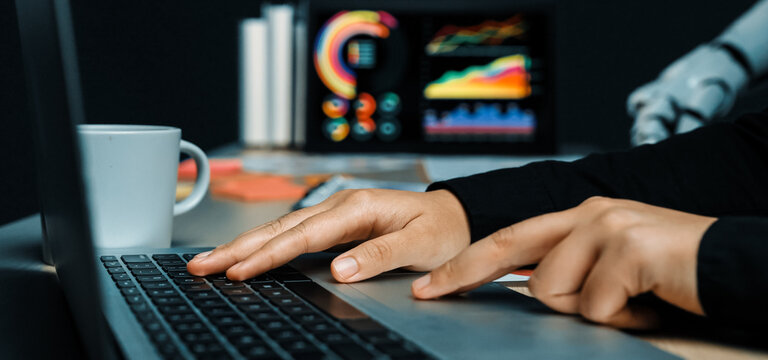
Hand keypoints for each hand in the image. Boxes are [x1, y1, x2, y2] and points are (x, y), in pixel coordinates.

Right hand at [187, 189, 470, 282]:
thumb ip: (381, 255)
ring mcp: (336, 213)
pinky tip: (248, 254)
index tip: (240, 271)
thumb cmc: (441, 230)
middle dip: (238, 248)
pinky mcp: (336, 223)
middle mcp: (341, 206)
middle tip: (201, 265)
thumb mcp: (421, 244)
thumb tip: (341, 270)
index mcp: (357, 208)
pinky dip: (265, 245)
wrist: (456, 215)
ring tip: (211, 260)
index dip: (269, 254)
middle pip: (281, 229)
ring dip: (244, 245)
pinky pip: (293, 234)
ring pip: (281, 229)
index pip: (304, 235)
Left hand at [412, 197, 716, 328]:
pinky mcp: (628, 249)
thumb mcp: (611, 266)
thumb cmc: (670, 273)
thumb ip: (572, 269)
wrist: (732, 263)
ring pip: (553, 292)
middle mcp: (588, 213)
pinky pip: (595, 307)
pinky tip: (649, 303)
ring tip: (631, 300)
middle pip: (510, 250)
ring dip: (592, 310)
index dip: (467, 263)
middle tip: (428, 292)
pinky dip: (622, 319)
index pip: (511, 239)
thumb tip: (532, 289)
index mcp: (580, 216)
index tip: (430, 283)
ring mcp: (606, 227)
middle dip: (463, 274)